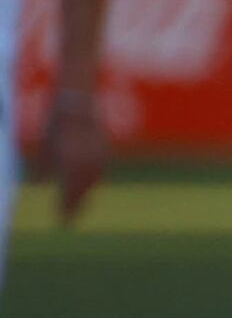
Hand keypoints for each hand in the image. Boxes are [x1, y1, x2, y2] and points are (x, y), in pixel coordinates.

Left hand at [39, 90, 106, 225]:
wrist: (78, 97)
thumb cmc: (56, 120)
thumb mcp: (45, 143)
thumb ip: (44, 164)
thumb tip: (40, 182)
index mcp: (68, 160)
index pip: (68, 190)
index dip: (65, 206)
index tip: (62, 220)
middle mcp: (85, 158)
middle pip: (82, 187)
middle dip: (75, 203)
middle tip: (69, 219)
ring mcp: (97, 152)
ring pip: (92, 179)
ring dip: (85, 192)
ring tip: (79, 204)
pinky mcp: (105, 146)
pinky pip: (99, 168)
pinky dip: (93, 179)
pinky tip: (89, 184)